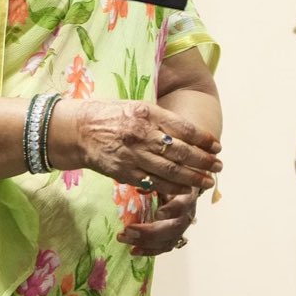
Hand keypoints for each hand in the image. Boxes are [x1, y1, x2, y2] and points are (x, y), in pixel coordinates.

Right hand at [49, 100, 221, 191]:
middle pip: (181, 152)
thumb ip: (160, 117)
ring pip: (170, 170)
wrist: (77, 130)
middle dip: (203, 161)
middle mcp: (142, 134)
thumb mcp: (136, 106)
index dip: (204, 139)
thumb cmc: (109, 115)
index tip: (217, 146)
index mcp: (147, 113)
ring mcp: (133, 154)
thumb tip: (187, 131)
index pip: (184, 128)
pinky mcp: (124, 172)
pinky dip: (171, 188)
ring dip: (193, 177)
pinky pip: (153, 183)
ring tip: (208, 181)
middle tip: (218, 166)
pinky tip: (184, 189)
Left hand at [120, 183, 198, 254]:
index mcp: (187, 198)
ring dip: (145, 243)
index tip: (158, 214)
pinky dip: (148, 251)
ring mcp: (181, 229)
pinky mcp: (174, 237)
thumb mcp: (167, 176)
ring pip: (167, 242)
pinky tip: (133, 251)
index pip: (182, 206)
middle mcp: (186, 216)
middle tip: (128, 230)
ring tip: (124, 238)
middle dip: (149, 232)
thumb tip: (141, 187)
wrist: (188, 188)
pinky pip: (163, 248)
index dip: (172, 211)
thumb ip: (156, 181)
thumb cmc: (175, 181)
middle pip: (172, 229)